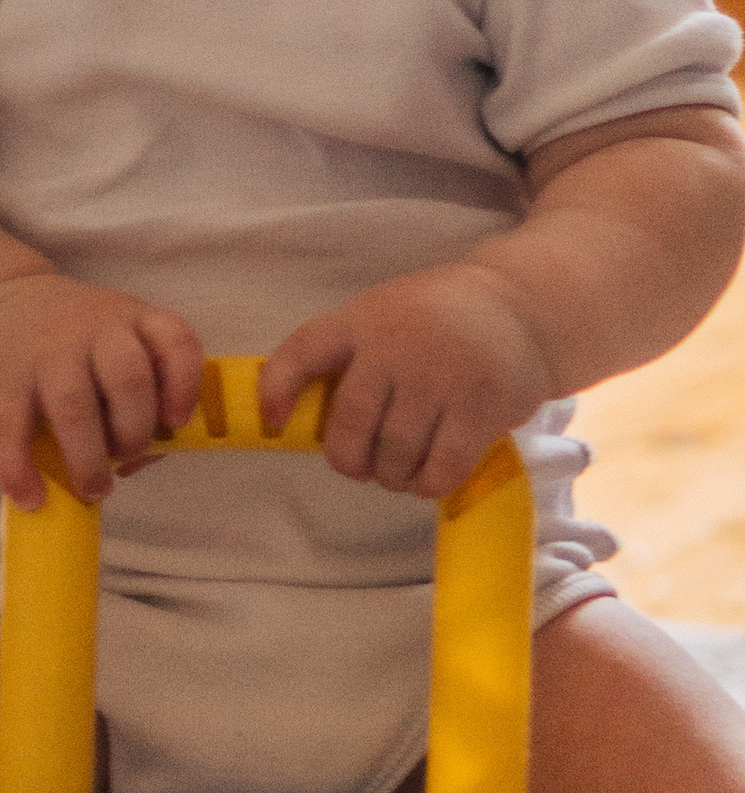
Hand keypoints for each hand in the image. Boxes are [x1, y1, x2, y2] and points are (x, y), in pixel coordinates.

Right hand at [0, 276, 202, 506]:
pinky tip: (32, 496)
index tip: (176, 421)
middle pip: (129, 380)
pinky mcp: (2, 384)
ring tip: (93, 489)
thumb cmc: (72, 342)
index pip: (175, 340)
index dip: (184, 385)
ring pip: (75, 409)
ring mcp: (45, 356)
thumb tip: (140, 459)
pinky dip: (20, 471)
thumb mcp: (114, 342)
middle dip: (136, 433)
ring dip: (90, 461)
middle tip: (125, 457)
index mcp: (131, 320)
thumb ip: (141, 393)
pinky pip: (11, 433)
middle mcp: (92, 330)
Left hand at [261, 265, 552, 497]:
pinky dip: (426, 485)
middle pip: (352, 424)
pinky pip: (441, 468)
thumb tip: (291, 413)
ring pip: (395, 453)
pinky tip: (426, 479)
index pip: (304, 349)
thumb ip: (344, 351)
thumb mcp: (381, 313)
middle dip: (349, 460)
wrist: (519, 307)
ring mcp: (440, 377)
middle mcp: (397, 347)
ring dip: (389, 476)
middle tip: (358, 467)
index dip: (278, 387)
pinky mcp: (481, 408)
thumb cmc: (434, 319)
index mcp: (363, 320)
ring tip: (394, 473)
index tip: (273, 422)